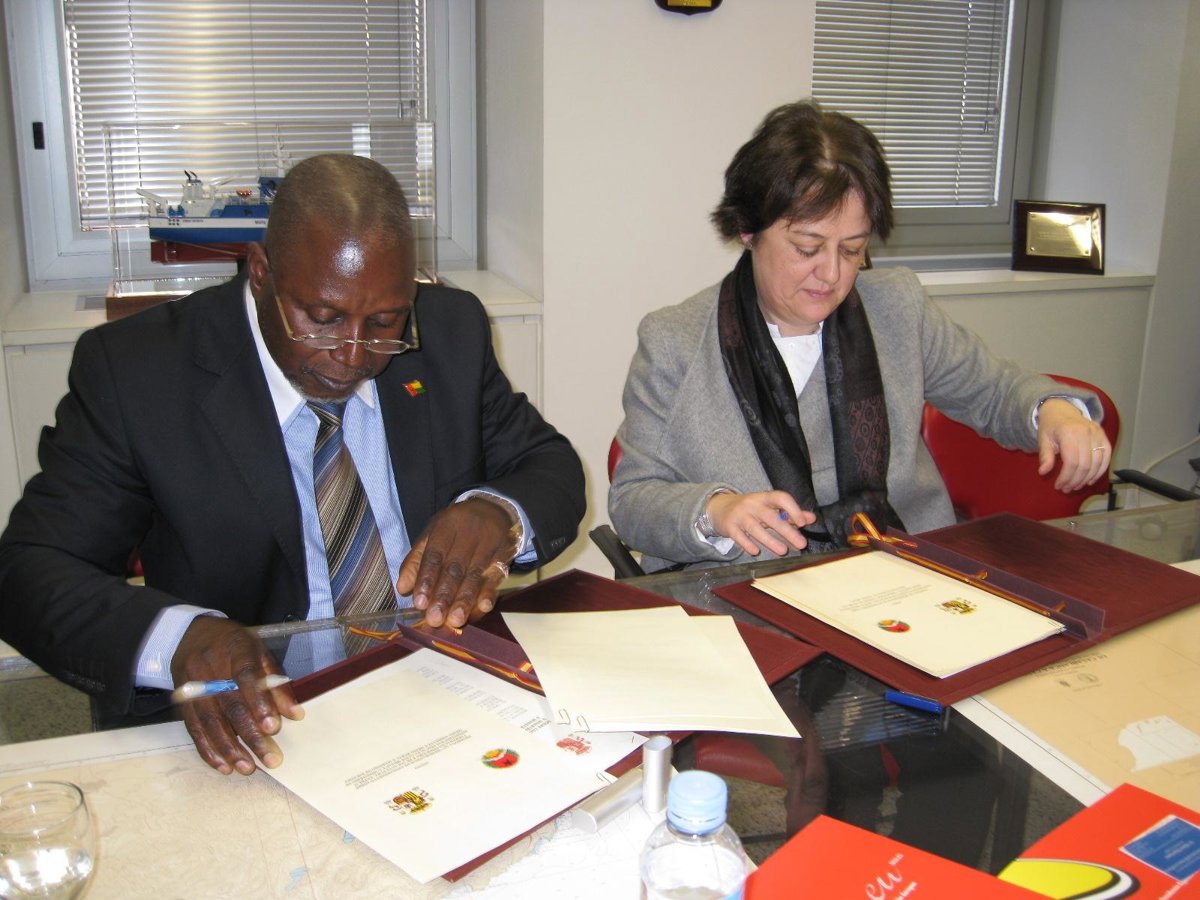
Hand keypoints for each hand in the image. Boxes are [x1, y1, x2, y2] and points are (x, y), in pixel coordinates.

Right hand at [171, 616, 302, 775]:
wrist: (189, 634)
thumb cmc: (232, 645)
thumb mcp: (258, 652)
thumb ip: (276, 682)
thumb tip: (295, 713)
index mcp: (235, 649)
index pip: (246, 677)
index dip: (260, 703)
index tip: (273, 727)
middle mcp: (211, 667)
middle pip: (230, 705)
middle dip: (250, 735)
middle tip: (268, 758)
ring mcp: (193, 686)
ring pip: (210, 722)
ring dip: (229, 749)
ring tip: (247, 767)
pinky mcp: (182, 702)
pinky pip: (194, 729)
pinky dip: (209, 749)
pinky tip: (223, 765)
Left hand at [396, 497, 517, 628]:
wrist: (493, 509)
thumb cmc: (456, 528)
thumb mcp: (432, 535)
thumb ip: (416, 561)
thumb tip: (403, 588)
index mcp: (446, 526)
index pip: (435, 555)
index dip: (427, 579)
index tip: (420, 604)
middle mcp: (469, 532)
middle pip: (455, 568)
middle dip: (445, 595)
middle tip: (435, 619)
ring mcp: (490, 542)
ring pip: (476, 574)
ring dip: (465, 600)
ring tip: (455, 621)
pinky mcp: (505, 553)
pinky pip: (497, 575)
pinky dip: (489, 593)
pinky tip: (483, 608)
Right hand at [706, 491, 816, 557]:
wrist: (720, 508)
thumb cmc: (751, 509)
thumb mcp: (769, 507)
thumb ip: (790, 513)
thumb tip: (812, 518)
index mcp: (764, 498)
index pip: (780, 498)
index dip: (793, 509)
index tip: (802, 522)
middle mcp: (752, 504)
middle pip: (770, 517)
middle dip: (787, 531)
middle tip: (801, 544)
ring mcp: (739, 515)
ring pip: (755, 528)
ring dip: (770, 540)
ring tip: (783, 551)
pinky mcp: (729, 526)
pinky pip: (739, 536)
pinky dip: (747, 544)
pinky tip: (756, 552)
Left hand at [1036, 398, 1111, 491]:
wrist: (1061, 410)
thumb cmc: (1051, 427)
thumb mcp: (1043, 440)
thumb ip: (1045, 456)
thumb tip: (1043, 472)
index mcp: (1068, 432)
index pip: (1071, 461)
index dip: (1066, 477)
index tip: (1059, 486)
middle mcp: (1086, 432)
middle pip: (1085, 464)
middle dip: (1075, 481)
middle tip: (1067, 489)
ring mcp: (1097, 433)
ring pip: (1097, 463)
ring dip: (1087, 479)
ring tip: (1076, 486)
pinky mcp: (1104, 436)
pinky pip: (1106, 457)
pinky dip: (1100, 471)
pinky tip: (1090, 480)